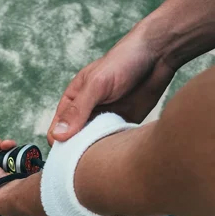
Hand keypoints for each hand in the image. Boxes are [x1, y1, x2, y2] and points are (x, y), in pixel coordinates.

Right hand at [47, 27, 175, 144]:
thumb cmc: (123, 62)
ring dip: (97, 153)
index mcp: (73, 101)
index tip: (69, 156)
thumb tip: (58, 135)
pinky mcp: (123, 125)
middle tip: (89, 160)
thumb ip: (78, 110)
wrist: (157, 55)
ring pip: (94, 146)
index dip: (60, 145)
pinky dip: (114, 149)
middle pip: (75, 142)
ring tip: (105, 155)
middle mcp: (87, 113)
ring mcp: (105, 120)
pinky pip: (113, 143)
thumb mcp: (96, 85)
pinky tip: (119, 151)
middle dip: (79, 153)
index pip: (57, 130)